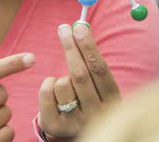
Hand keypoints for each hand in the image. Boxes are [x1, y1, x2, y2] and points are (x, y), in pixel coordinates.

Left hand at [37, 23, 120, 139]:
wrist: (80, 132)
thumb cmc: (88, 100)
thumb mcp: (99, 86)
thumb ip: (92, 61)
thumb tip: (80, 27)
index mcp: (112, 101)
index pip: (100, 69)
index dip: (89, 47)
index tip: (79, 27)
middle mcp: (96, 115)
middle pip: (80, 74)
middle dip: (71, 47)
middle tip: (63, 28)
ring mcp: (75, 122)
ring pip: (62, 83)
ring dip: (60, 76)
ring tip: (66, 85)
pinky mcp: (55, 126)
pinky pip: (46, 92)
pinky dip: (47, 84)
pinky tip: (54, 92)